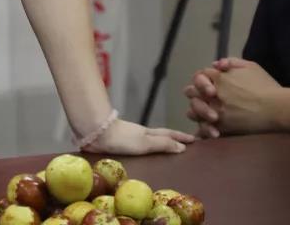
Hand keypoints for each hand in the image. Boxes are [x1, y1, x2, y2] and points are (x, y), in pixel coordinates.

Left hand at [80, 118, 194, 154]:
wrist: (95, 133)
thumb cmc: (121, 138)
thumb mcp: (146, 142)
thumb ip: (163, 144)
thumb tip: (183, 147)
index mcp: (148, 133)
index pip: (169, 134)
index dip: (181, 137)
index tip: (194, 139)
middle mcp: (139, 135)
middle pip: (159, 136)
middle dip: (171, 140)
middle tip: (184, 145)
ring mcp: (128, 139)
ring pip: (147, 141)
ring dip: (157, 145)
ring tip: (166, 153)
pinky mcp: (118, 144)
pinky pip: (136, 148)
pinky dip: (143, 150)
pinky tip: (141, 156)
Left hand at [184, 57, 281, 136]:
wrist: (278, 107)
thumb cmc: (266, 86)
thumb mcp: (251, 67)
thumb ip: (231, 62)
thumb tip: (216, 65)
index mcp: (217, 77)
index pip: (199, 76)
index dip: (202, 81)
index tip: (209, 87)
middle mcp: (212, 93)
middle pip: (191, 93)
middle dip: (195, 95)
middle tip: (205, 100)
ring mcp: (215, 110)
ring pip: (193, 111)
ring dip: (197, 112)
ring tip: (206, 114)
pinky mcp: (221, 125)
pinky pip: (203, 128)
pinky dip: (204, 129)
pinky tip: (210, 130)